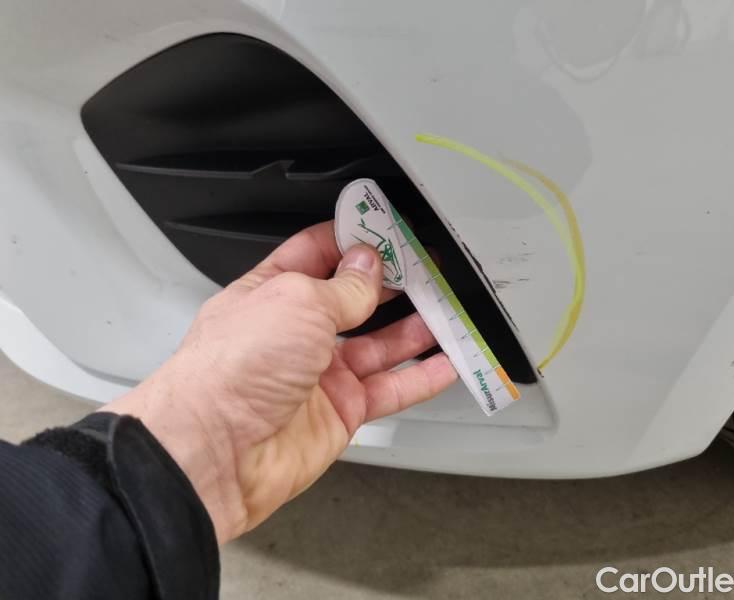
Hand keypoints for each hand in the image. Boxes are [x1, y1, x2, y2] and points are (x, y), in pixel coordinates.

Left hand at [102, 222, 456, 542]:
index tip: (388, 229)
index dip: (353, 240)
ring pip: (379, 345)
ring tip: (448, 311)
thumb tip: (370, 268)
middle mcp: (294, 333)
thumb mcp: (296, 304)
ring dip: (414, 329)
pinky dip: (419, 378)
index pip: (317, 254)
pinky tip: (444, 364)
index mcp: (271, 293)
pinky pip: (389, 389)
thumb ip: (343, 288)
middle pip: (354, 300)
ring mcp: (318, 374)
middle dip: (391, 284)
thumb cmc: (230, 371)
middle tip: (428, 270)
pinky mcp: (339, 412)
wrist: (216, 453)